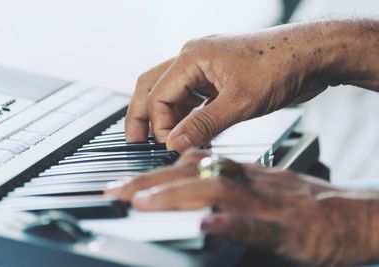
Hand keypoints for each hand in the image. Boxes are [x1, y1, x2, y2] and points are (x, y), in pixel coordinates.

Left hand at [105, 150, 378, 265]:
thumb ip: (228, 195)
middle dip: (152, 183)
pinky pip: (254, 225)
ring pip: (218, 192)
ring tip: (143, 201)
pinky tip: (206, 224)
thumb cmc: (306, 206)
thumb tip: (195, 207)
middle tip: (117, 191)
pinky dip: (229, 223)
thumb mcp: (261, 194)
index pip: (194, 166)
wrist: (353, 215)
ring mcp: (266, 205)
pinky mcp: (286, 229)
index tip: (128, 181)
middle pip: (195, 175)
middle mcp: (249, 184)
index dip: (157, 172)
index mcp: (242, 176)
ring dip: (178, 196)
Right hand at [125, 23, 329, 152]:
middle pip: (153, 87)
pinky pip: (193, 98)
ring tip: (167, 141)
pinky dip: (188, 116)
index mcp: (192, 57)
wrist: (310, 55)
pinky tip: (192, 133)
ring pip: (172, 93)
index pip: (158, 95)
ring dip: (168, 117)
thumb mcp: (239, 102)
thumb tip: (174, 142)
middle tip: (135, 139)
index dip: (159, 125)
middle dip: (143, 115)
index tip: (168, 146)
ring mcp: (206, 68)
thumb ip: (204, 124)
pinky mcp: (218, 78)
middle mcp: (194, 59)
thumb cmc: (280, 65)